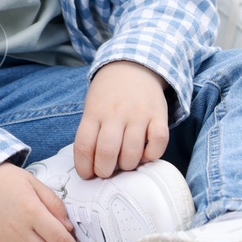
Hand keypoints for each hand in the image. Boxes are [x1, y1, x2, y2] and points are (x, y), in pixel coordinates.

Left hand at [75, 61, 170, 178]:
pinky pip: (158, 141)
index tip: (86, 175)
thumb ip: (91, 132)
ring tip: (124, 164)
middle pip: (107, 151)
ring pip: (132, 150)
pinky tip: (145, 154)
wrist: (132, 66)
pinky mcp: (158, 115)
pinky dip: (152, 154)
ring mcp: (138, 114)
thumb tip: (91, 165)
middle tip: (105, 172)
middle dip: (104, 170)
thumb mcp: (92, 107)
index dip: (83, 166)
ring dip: (127, 165)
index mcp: (94, 112)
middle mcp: (115, 113)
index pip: (84, 144)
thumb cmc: (109, 95)